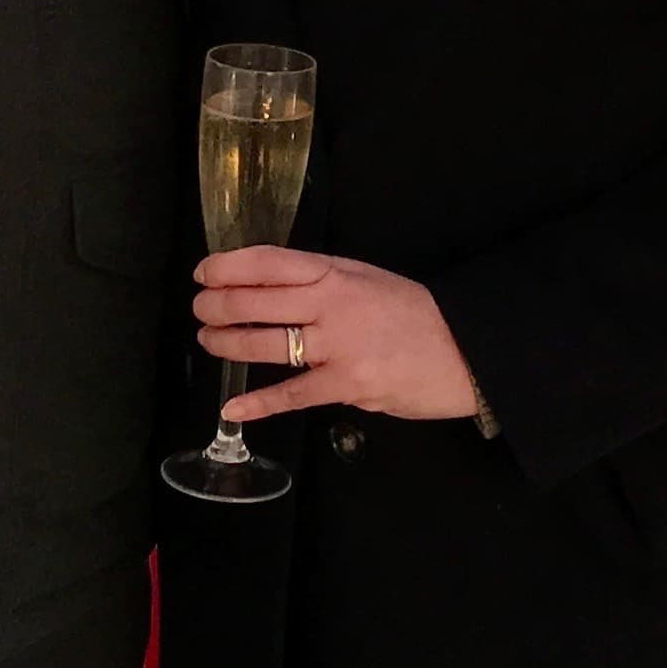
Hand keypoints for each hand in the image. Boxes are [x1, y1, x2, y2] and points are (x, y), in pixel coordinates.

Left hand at [194, 247, 480, 428]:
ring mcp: (338, 345)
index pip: (268, 261)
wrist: (466, 350)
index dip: (228, 266)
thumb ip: (323, 282)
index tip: (204, 273)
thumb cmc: (416, 315)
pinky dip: (258, 402)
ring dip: (228, 343)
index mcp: (336, 271)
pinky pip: (292, 394)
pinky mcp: (348, 384)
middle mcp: (332, 303)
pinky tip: (232, 406)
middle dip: (217, 306)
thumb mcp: (368, 280)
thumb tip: (272, 289)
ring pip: (266, 343)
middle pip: (257, 301)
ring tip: (209, 342)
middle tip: (200, 310)